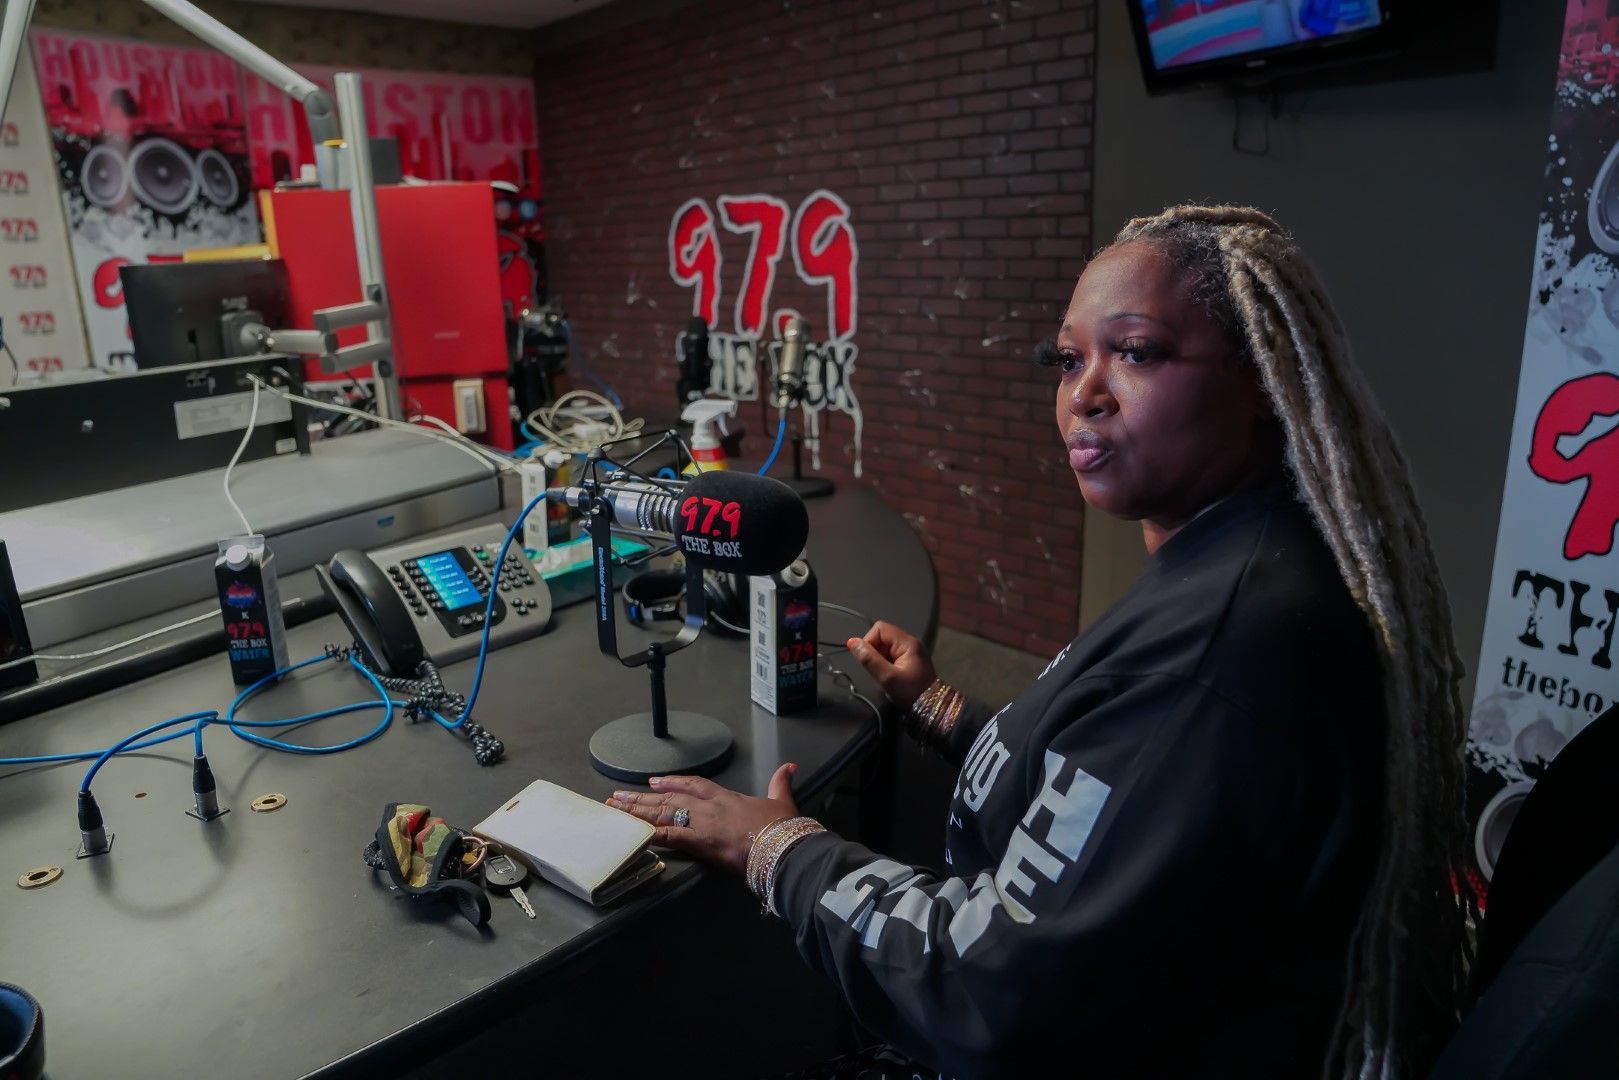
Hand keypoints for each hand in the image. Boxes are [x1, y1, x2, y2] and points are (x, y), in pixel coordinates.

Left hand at [605, 764, 801, 876]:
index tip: (656, 781)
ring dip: (638, 811)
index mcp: (727, 798)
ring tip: (616, 808)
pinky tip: (634, 833)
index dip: (673, 782)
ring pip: (663, 813)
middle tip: (620, 795)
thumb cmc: (783, 828)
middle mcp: (710, 807)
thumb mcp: (783, 801)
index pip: (694, 785)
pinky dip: (650, 835)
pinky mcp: (700, 842)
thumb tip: (789, 767)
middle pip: (670, 798)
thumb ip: (781, 783)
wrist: (783, 846)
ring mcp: (703, 823)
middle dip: (644, 797)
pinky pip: (669, 836)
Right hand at [846, 620, 936, 710]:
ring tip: (886, 675)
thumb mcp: (887, 677)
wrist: (932, 709)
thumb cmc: (911, 693)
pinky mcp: (911, 661)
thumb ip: (869, 659)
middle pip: (883, 637)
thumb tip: (852, 642)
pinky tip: (891, 676)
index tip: (869, 660)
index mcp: (907, 642)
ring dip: (880, 660)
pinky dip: (886, 664)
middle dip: (874, 652)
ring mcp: (912, 652)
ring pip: (886, 647)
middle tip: (879, 671)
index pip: (880, 628)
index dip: (869, 641)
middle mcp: (910, 643)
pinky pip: (892, 655)